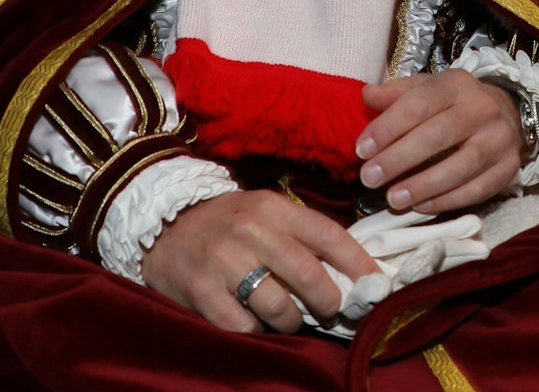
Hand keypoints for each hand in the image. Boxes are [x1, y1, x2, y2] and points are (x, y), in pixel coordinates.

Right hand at [139, 189, 378, 333]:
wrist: (161, 223)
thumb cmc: (227, 223)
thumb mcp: (265, 213)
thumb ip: (302, 236)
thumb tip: (352, 271)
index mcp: (273, 208)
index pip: (329, 235)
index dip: (359, 264)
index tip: (377, 285)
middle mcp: (250, 230)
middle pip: (309, 275)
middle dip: (329, 301)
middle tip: (331, 310)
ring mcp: (224, 261)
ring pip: (280, 307)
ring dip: (292, 321)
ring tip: (288, 317)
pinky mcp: (201, 291)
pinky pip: (244, 326)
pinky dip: (256, 331)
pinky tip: (254, 321)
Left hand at [357, 70, 522, 212]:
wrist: (508, 114)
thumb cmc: (454, 104)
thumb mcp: (427, 89)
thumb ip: (396, 94)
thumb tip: (367, 96)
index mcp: (457, 85)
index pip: (419, 104)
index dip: (388, 127)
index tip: (362, 150)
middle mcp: (482, 109)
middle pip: (439, 135)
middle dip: (400, 159)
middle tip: (370, 178)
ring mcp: (499, 140)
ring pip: (461, 166)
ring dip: (423, 185)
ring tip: (393, 198)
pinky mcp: (509, 168)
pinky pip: (477, 189)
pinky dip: (447, 201)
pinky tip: (420, 206)